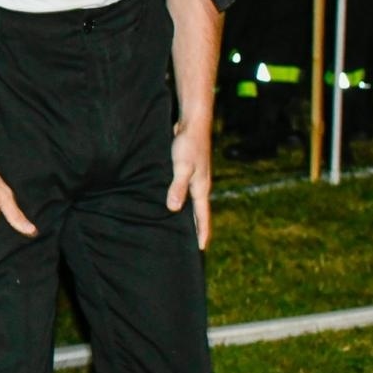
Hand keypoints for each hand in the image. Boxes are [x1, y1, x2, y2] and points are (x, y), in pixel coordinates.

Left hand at [167, 116, 213, 249]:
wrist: (192, 123)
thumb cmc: (187, 144)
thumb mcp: (181, 166)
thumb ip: (177, 187)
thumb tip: (173, 209)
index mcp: (201, 188)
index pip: (202, 216)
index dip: (201, 232)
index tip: (201, 249)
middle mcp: (200, 185)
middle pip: (198, 212)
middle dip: (195, 228)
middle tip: (189, 245)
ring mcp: (194, 178)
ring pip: (191, 202)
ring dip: (186, 215)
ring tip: (178, 229)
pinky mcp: (186, 170)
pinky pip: (183, 191)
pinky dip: (179, 201)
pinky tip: (170, 204)